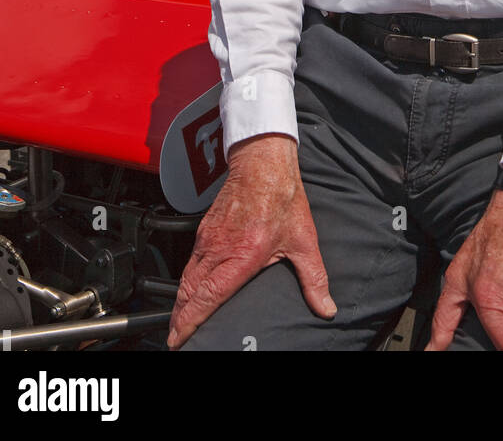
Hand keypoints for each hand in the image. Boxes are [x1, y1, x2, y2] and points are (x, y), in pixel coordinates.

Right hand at [167, 133, 335, 348]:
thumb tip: (326, 307)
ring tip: (179, 325)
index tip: (180, 340)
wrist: (263, 162)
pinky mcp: (205, 230)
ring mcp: (208, 239)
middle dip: (180, 321)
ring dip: (180, 304)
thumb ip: (314, 278)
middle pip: (189, 293)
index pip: (208, 297)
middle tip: (176, 341)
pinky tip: (189, 292)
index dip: (191, 322)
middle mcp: (219, 250)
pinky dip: (185, 283)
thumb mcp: (304, 241)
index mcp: (241, 256)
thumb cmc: (282, 197)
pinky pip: (189, 263)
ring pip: (186, 279)